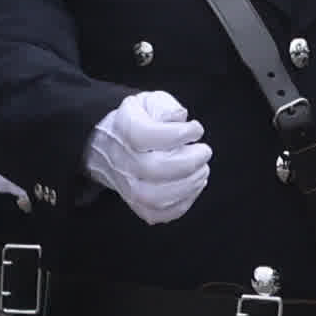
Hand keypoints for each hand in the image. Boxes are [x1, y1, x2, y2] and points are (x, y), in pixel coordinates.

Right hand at [88, 89, 212, 222]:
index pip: (144, 134)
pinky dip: (181, 205)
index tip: (195, 129)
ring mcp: (126, 185)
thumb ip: (165, 106)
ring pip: (154, 197)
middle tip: (204, 152)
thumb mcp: (149, 101)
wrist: (111, 143)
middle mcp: (121, 158)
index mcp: (124, 128)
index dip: (177, 134)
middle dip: (188, 162)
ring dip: (187, 186)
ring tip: (202, 171)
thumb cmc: (140, 120)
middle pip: (152, 168)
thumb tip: (178, 117)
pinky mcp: (134, 203)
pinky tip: (193, 187)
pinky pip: (156, 214)